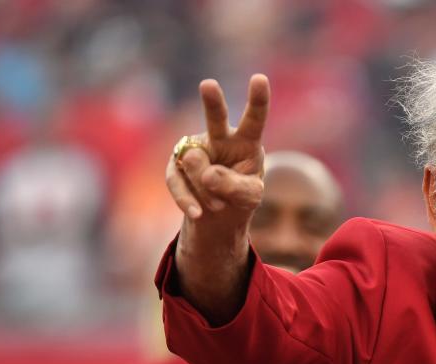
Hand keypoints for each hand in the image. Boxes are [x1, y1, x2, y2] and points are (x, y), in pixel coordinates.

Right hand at [166, 75, 268, 223]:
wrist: (218, 213)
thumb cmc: (241, 196)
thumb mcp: (250, 196)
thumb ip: (236, 187)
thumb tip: (208, 175)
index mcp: (246, 141)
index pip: (255, 120)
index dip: (258, 101)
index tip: (260, 79)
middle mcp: (220, 138)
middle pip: (216, 119)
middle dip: (212, 102)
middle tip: (209, 84)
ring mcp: (195, 149)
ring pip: (197, 164)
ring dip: (208, 191)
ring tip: (218, 204)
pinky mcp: (176, 165)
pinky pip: (177, 180)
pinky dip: (188, 200)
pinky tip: (198, 212)